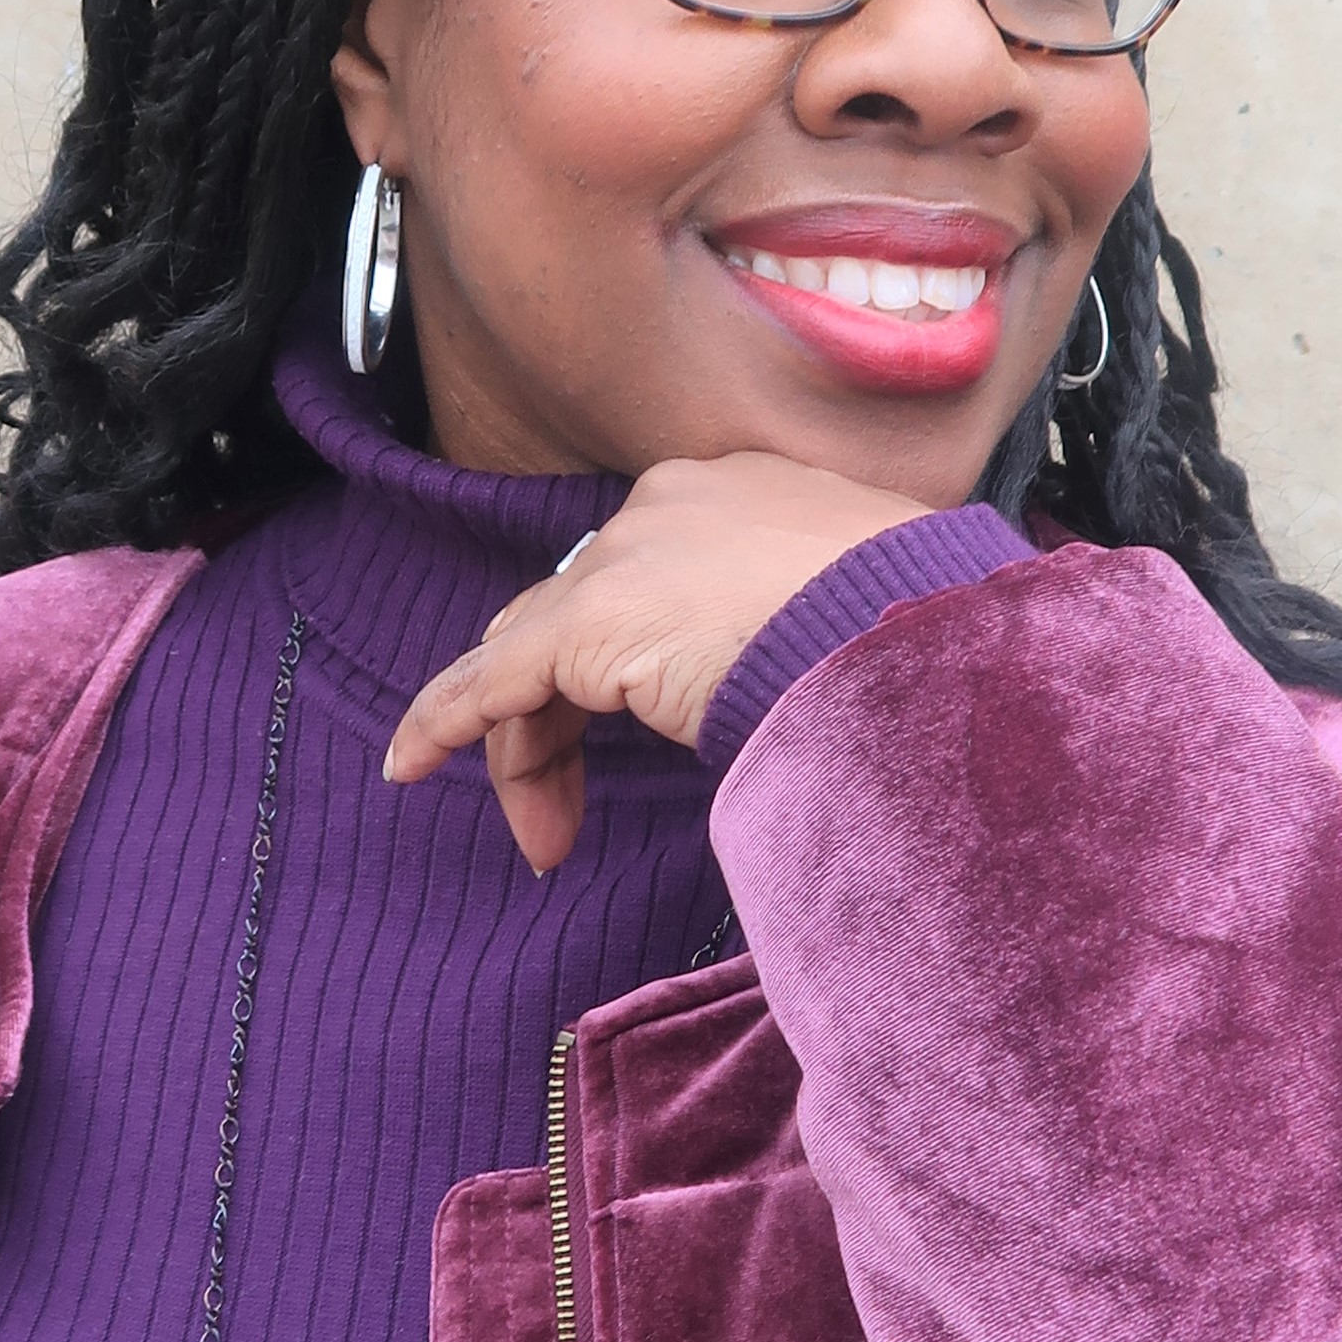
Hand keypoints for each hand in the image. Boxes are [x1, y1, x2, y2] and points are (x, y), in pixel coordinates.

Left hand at [384, 452, 929, 871]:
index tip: (634, 735)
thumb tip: (804, 691)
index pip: (646, 581)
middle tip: (570, 816)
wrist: (925, 631)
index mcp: (749, 498)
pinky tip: (413, 766)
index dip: (617, 668)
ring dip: (525, 751)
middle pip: (578, 617)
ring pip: (534, 653)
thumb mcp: (866, 624)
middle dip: (558, 718)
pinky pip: (491, 678)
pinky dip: (446, 722)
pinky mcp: (593, 616)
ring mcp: (630, 556)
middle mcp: (675, 507)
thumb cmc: (928, 640)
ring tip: (546, 842)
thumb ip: (807, 634)